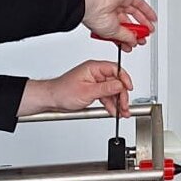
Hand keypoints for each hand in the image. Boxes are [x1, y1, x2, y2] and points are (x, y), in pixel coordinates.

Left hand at [18, 60, 133, 117]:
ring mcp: (95, 82)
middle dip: (122, 95)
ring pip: (112, 91)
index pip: (116, 69)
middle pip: (116, 82)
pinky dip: (110, 104)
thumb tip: (120, 84)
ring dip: (117, 102)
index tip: (129, 88)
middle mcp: (95, 73)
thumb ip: (106, 88)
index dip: (124, 79)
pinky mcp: (93, 91)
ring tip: (122, 112)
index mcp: (94, 68)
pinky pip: (106, 97)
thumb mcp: (87, 91)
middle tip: (124, 106)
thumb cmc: (63, 92)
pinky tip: (113, 111)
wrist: (51, 100)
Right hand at [77, 0, 156, 51]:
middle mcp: (112, 13)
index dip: (130, 38)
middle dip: (138, 31)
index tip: (136, 43)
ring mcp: (119, 4)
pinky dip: (147, 10)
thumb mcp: (114, 33)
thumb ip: (126, 37)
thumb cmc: (96, 17)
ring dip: (144, 21)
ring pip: (135, 12)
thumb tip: (134, 41)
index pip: (121, 32)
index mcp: (107, 23)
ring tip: (151, 29)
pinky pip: (139, 3)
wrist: (92, 4)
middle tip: (144, 37)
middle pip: (129, 22)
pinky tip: (153, 17)